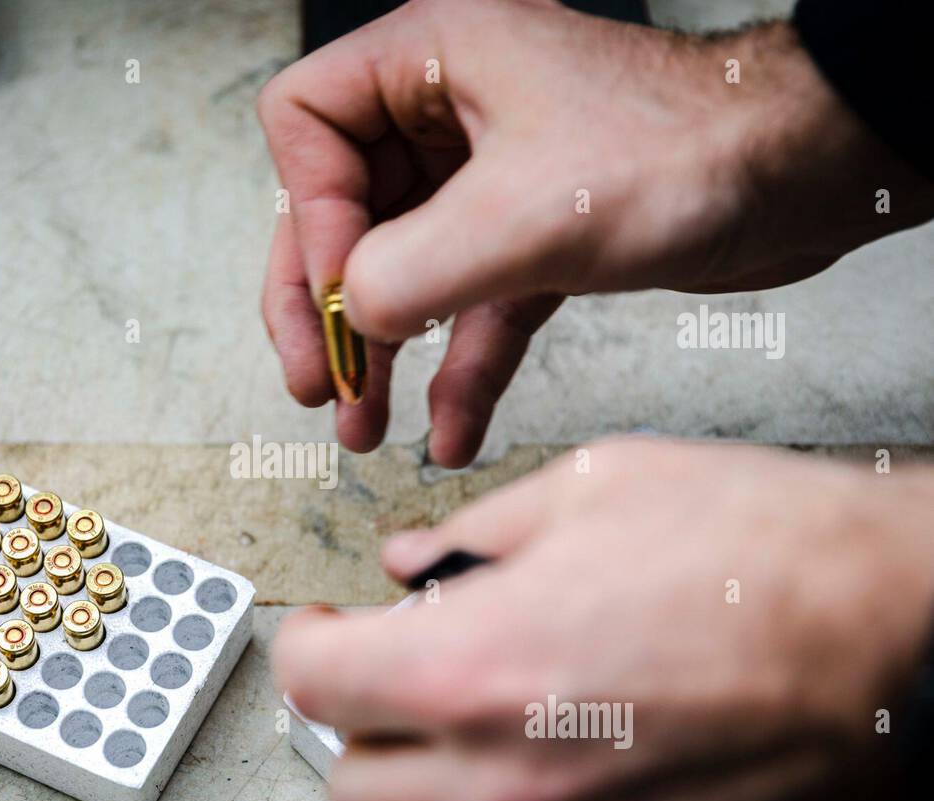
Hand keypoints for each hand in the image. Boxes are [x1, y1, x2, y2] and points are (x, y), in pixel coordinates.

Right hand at [257, 0, 933, 464]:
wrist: (804, 175)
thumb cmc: (690, 150)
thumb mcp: (524, 216)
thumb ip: (410, 270)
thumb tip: (352, 318)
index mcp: (430, 59)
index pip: (307, 124)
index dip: (312, 218)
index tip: (347, 295)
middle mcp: (449, 111)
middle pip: (340, 210)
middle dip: (328, 307)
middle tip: (319, 384)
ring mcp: (488, 176)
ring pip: (401, 268)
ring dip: (381, 353)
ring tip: (361, 425)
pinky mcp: (532, 235)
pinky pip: (469, 307)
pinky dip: (457, 370)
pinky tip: (448, 430)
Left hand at [273, 439, 933, 800]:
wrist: (914, 630)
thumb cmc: (771, 550)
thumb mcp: (592, 488)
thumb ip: (471, 535)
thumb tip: (411, 563)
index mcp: (477, 670)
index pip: (314, 685)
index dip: (306, 646)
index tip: (325, 631)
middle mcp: (518, 779)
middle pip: (359, 792)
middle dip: (366, 730)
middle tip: (408, 676)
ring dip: (469, 768)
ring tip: (547, 695)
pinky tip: (619, 743)